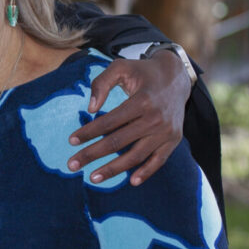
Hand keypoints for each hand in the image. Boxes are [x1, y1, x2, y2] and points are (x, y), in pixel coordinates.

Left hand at [68, 51, 189, 185]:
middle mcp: (156, 118)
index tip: (71, 140)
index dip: (88, 132)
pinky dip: (147, 172)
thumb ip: (101, 84)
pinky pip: (159, 160)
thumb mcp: (120, 67)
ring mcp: (166, 131)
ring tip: (93, 178)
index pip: (109, 122)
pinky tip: (131, 181)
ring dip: (114, 169)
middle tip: (71, 164)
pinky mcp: (174, 139)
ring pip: (136, 155)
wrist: (176, 77)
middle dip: (92, 154)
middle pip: (119, 142)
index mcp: (142, 100)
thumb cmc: (142, 72)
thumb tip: (90, 109)